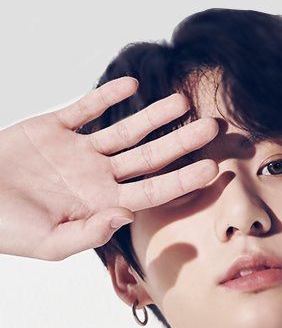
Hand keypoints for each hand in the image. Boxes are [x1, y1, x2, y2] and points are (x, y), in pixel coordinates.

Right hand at [0, 77, 218, 259]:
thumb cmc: (7, 228)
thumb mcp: (49, 243)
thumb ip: (90, 233)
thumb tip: (125, 217)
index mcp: (100, 205)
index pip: (152, 192)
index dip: (182, 181)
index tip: (212, 169)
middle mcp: (96, 177)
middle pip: (149, 158)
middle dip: (182, 143)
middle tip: (214, 128)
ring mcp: (77, 152)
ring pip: (125, 131)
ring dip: (154, 116)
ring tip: (181, 101)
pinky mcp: (53, 128)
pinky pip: (85, 108)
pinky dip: (106, 96)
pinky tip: (130, 84)